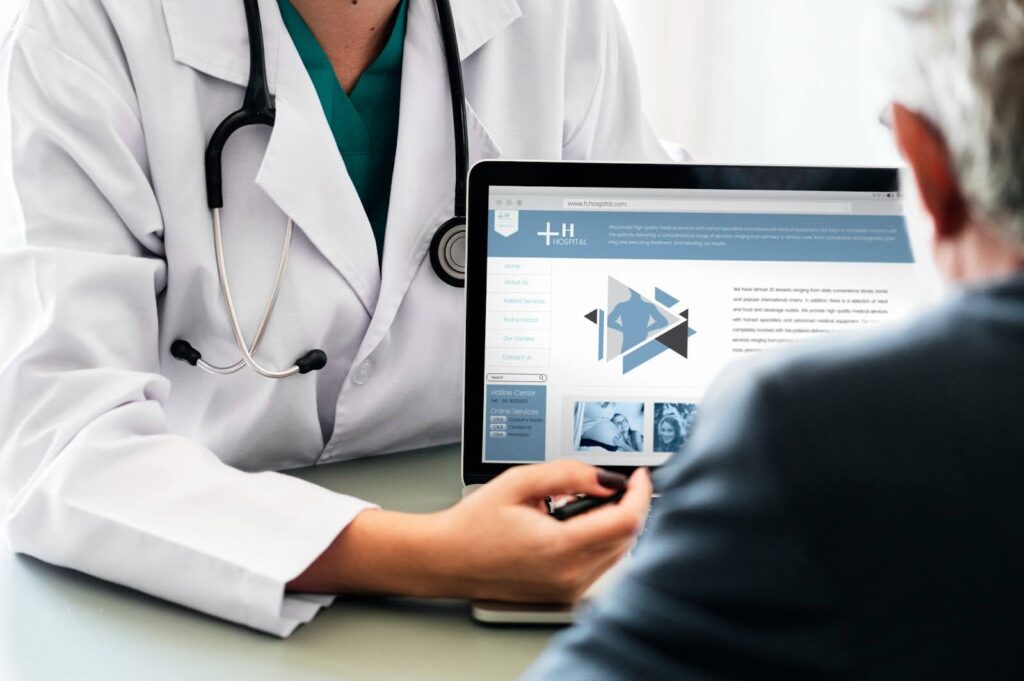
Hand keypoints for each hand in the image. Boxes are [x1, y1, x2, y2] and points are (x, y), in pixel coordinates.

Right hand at [287, 462, 652, 602]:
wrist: (447, 559)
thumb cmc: (474, 523)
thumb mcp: (519, 483)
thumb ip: (567, 475)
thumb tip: (606, 478)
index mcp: (560, 548)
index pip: (626, 521)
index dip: (641, 493)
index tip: (640, 475)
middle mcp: (569, 575)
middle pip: (628, 537)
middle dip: (629, 505)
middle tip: (609, 482)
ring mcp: (568, 589)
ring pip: (618, 552)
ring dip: (615, 523)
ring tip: (583, 502)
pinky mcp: (565, 594)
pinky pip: (601, 565)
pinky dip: (601, 540)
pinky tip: (576, 524)